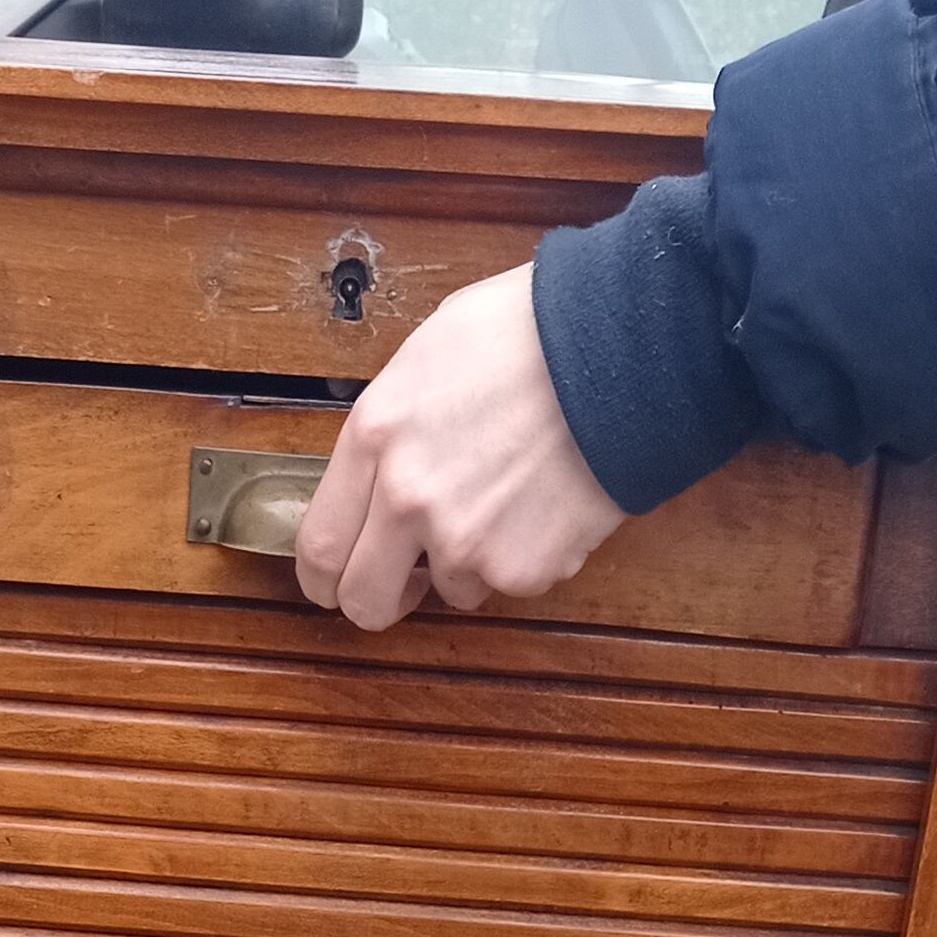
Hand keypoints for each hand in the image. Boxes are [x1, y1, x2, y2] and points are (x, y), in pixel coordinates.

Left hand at [294, 262, 624, 632]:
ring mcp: (466, 542)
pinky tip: (544, 500)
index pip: (318, 546)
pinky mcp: (522, 569)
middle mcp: (409, 499)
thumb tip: (378, 476)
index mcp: (376, 437)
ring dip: (470, 561)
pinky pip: (509, 583)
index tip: (333, 582)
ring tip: (506, 497)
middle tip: (401, 587)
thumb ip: (390, 429)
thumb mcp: (427, 358)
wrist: (618, 349)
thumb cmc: (529, 333)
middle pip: (363, 601)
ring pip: (449, 591)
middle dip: (377, 602)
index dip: (321, 577)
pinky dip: (524, 554)